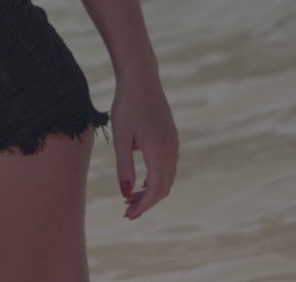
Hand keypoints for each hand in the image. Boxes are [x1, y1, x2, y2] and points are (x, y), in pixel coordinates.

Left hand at [111, 76, 177, 219]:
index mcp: (160, 153)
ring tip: (130, 198)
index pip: (155, 190)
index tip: (128, 216)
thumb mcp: (121, 138)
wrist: (141, 80)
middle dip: (146, 202)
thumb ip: (124, 166)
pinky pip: (167, 166)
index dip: (143, 206)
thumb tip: (126, 193)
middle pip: (163, 187)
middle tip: (127, 211)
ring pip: (166, 177)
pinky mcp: (171, 137)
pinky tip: (140, 180)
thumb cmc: (126, 106)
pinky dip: (155, 178)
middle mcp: (172, 152)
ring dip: (150, 190)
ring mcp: (174, 144)